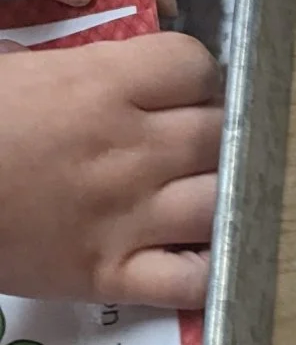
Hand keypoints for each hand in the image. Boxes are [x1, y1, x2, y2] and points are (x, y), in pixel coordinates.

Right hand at [0, 32, 219, 306]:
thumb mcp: (2, 68)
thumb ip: (60, 65)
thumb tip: (98, 67)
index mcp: (97, 86)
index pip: (193, 65)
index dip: (194, 76)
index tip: (178, 90)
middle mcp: (128, 149)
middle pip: (220, 132)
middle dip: (215, 132)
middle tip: (191, 144)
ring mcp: (128, 216)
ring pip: (223, 201)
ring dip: (223, 196)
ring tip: (200, 195)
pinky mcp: (113, 274)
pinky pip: (195, 279)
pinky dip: (210, 271)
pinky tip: (200, 256)